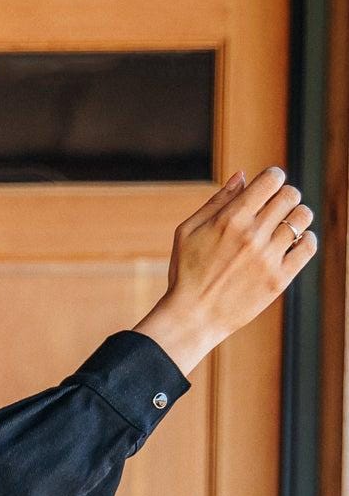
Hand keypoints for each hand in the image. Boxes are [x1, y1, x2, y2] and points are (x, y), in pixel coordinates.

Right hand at [133, 166, 317, 375]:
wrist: (191, 319)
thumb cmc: (186, 274)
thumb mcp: (188, 233)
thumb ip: (216, 202)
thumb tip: (243, 175)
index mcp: (231, 219)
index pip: (272, 179)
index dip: (273, 178)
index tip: (268, 188)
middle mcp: (252, 235)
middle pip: (291, 195)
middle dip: (284, 197)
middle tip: (274, 210)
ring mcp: (267, 258)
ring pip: (302, 217)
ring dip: (296, 217)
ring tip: (283, 228)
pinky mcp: (278, 279)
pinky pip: (308, 246)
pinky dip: (305, 240)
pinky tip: (293, 244)